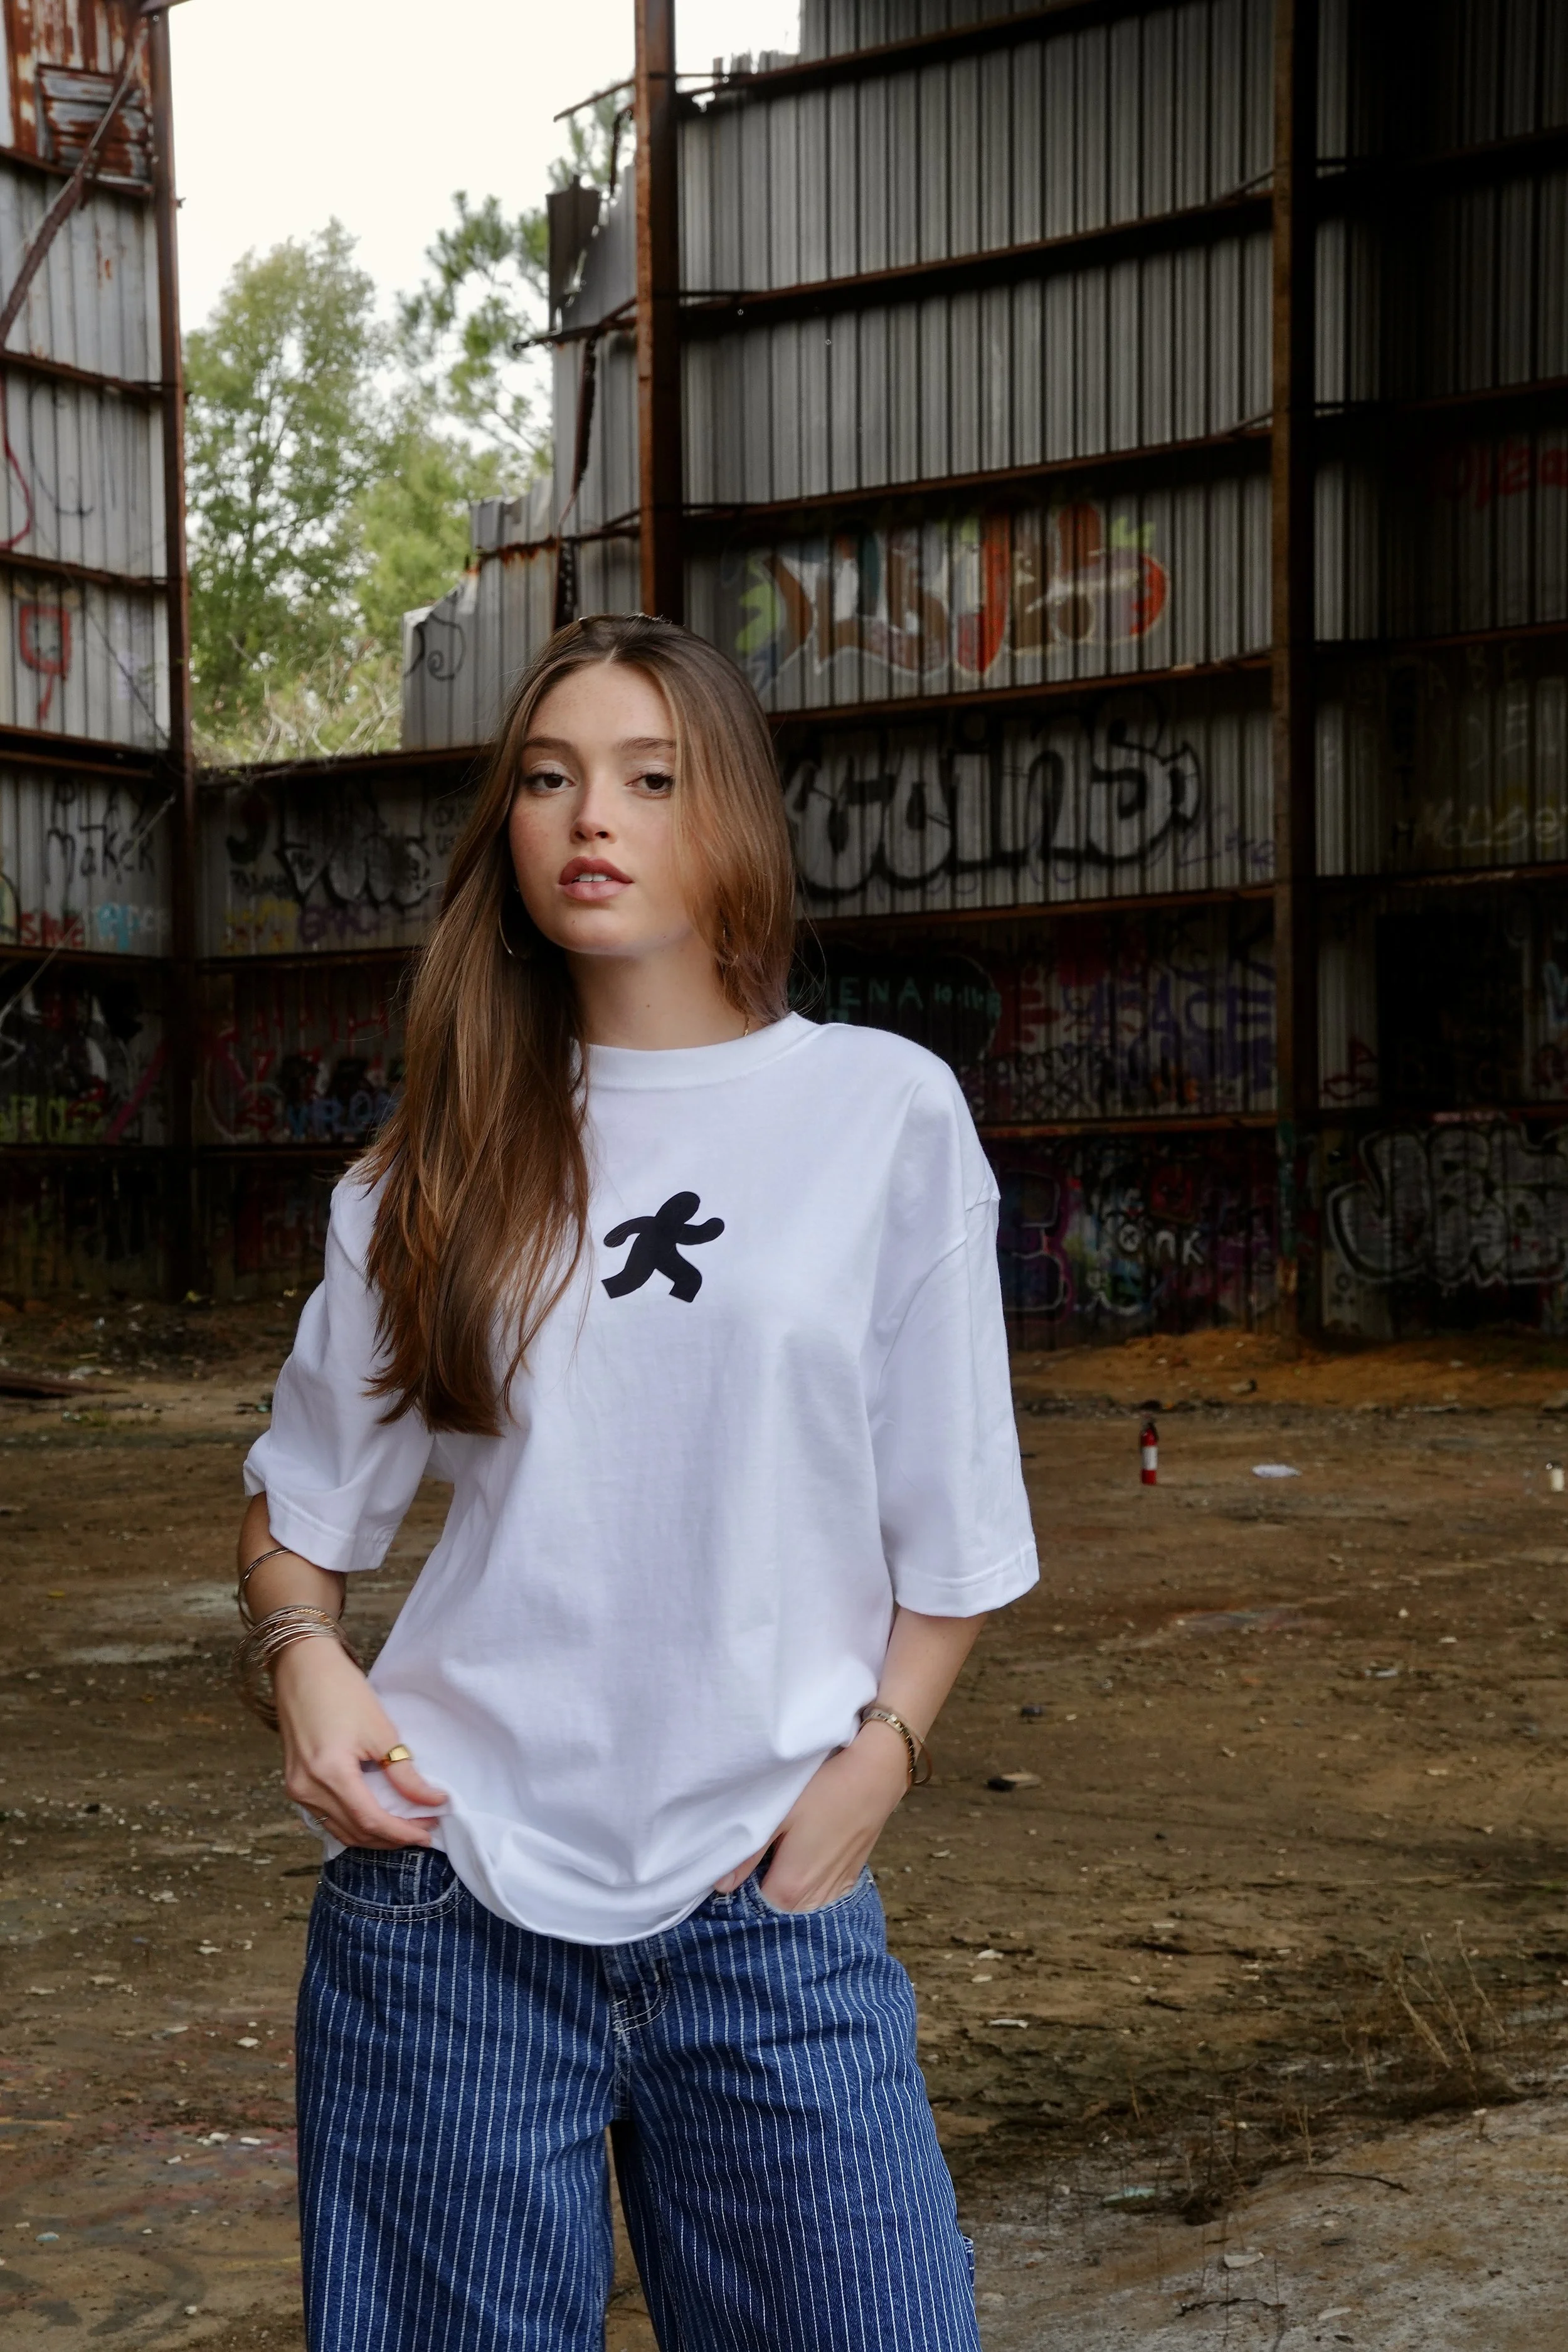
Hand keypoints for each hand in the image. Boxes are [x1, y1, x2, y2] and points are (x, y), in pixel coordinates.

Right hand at [274, 1636, 447, 1849]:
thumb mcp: (380, 1731)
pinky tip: (375, 1817)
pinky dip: (352, 1822)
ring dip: (372, 1835)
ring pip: (339, 1829)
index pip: (371, 1821)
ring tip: (404, 1826)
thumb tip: (433, 1801)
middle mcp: (307, 1789)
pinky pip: (326, 1817)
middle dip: (391, 1837)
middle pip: (355, 1832)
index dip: (402, 1832)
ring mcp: (296, 1789)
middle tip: (424, 1829)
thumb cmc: (341, 1691)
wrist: (302, 1667)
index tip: (430, 1832)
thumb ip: (404, 1773)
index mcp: (329, 1774)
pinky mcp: (294, 1784)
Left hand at [714, 1721, 910, 1910]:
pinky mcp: (850, 1879)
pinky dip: (808, 1890)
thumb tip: (721, 1886)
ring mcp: (836, 1891)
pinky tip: (802, 1864)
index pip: (753, 1910)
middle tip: (752, 1865)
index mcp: (791, 1887)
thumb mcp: (778, 1815)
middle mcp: (815, 1899)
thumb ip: (748, 1855)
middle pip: (777, 1913)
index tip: (731, 1876)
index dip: (739, 1895)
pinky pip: (821, 1898)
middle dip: (762, 1897)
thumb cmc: (823, 1789)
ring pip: (800, 1908)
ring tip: (776, 1862)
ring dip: (786, 1895)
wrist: (875, 1774)